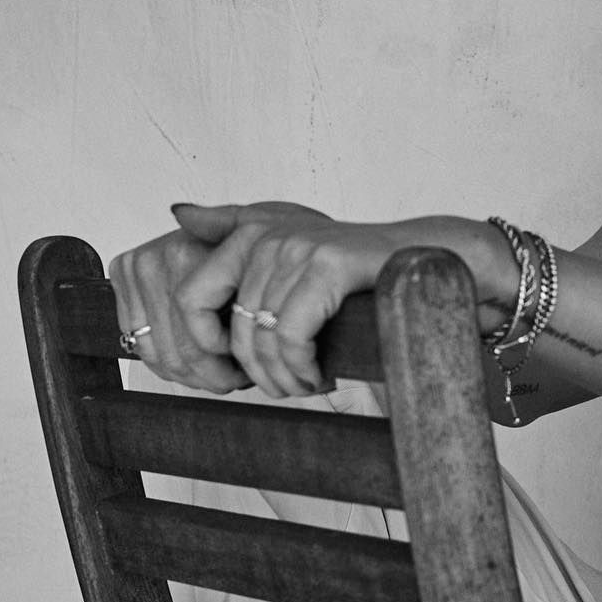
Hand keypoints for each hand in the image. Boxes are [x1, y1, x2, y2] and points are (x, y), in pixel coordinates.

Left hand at [111, 202, 496, 397]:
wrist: (423, 258)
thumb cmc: (355, 267)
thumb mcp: (288, 246)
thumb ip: (230, 228)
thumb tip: (178, 212)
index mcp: (247, 232)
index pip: (189, 297)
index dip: (205, 346)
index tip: (235, 369)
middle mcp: (265, 234)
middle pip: (234, 330)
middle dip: (258, 373)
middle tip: (287, 389)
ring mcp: (297, 247)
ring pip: (264, 338)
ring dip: (285, 377)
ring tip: (306, 386)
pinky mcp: (327, 265)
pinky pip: (293, 335)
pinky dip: (303, 367)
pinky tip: (321, 375)